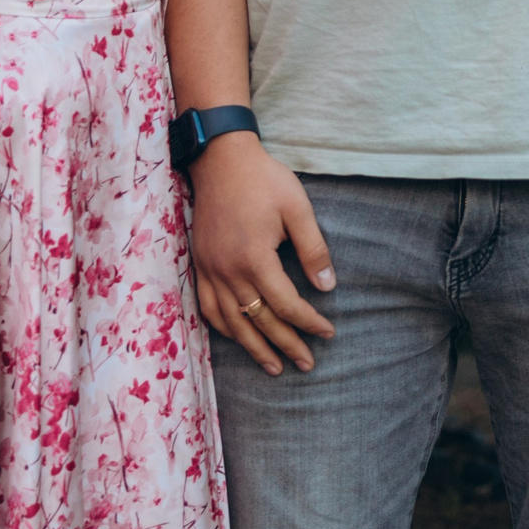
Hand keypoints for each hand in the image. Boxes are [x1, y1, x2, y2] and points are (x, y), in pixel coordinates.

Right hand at [188, 134, 335, 373]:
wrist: (219, 160)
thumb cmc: (264, 180)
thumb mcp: (297, 208)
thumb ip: (313, 248)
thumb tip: (328, 286)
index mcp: (255, 259)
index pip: (286, 305)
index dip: (309, 322)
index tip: (328, 333)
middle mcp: (228, 271)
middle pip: (260, 321)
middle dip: (286, 345)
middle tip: (307, 364)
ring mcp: (210, 270)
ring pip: (232, 323)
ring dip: (254, 348)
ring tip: (275, 367)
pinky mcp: (200, 265)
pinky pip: (208, 308)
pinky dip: (225, 329)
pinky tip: (238, 338)